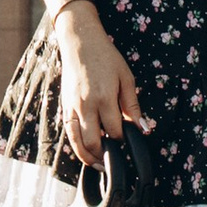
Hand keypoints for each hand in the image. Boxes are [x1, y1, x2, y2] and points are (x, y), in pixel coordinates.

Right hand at [57, 18, 141, 166]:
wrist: (80, 42)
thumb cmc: (106, 57)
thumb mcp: (126, 78)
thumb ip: (133, 105)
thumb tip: (142, 127)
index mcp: (104, 98)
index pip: (114, 131)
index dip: (123, 142)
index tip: (130, 147)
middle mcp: (86, 105)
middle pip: (93, 142)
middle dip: (104, 156)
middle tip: (114, 163)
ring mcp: (72, 107)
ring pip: (77, 141)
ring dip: (87, 157)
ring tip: (99, 164)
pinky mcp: (64, 106)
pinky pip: (69, 132)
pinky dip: (76, 145)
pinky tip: (85, 150)